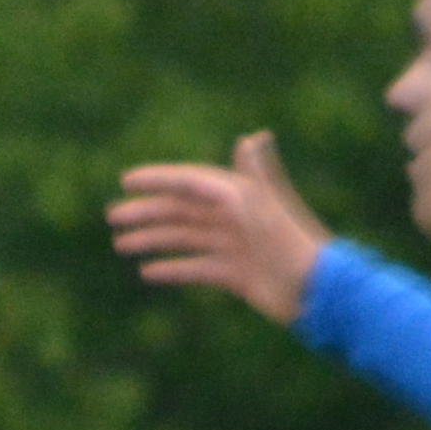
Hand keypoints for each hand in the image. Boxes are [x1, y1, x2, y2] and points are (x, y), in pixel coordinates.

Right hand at [106, 129, 328, 319]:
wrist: (318, 293)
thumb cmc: (295, 246)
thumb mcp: (270, 209)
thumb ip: (258, 174)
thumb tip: (254, 136)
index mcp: (239, 196)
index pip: (190, 181)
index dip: (158, 179)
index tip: (125, 181)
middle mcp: (235, 218)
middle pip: (182, 210)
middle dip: (147, 211)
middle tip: (112, 217)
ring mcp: (235, 246)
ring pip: (185, 238)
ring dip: (153, 239)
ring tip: (121, 245)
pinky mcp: (237, 275)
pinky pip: (197, 268)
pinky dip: (173, 269)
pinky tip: (148, 273)